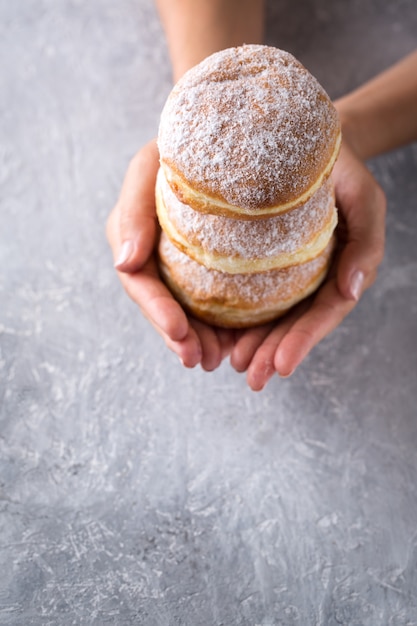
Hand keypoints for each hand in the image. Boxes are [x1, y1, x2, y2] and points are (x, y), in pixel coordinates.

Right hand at [106, 139, 234, 369]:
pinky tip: (235, 345)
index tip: (180, 331)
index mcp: (135, 238)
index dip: (157, 310)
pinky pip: (211, 304)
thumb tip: (125, 265)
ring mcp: (180, 266)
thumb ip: (132, 211)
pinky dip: (220, 327)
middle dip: (179, 337)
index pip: (140, 282)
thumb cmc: (179, 146)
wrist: (220, 138)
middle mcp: (154, 257)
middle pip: (162, 307)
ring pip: (186, 313)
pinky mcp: (206, 268)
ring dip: (199, 342)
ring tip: (218, 362)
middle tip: (202, 361)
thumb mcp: (147, 166)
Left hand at [230, 140, 385, 390]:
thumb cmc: (341, 169)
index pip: (324, 310)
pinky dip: (236, 316)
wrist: (307, 142)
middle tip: (251, 376)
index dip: (304, 339)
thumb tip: (352, 291)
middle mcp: (311, 275)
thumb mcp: (364, 198)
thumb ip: (366, 243)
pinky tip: (219, 334)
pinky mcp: (260, 260)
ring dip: (253, 344)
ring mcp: (287, 271)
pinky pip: (248, 292)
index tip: (282, 365)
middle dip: (273, 352)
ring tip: (233, 365)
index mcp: (339, 266)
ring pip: (270, 314)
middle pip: (294, 322)